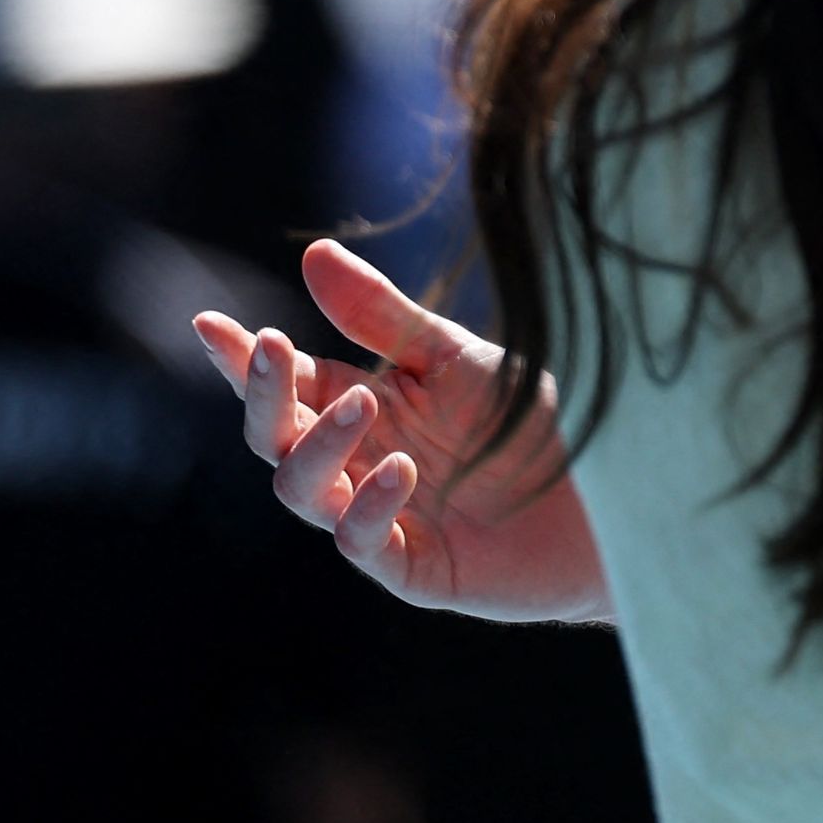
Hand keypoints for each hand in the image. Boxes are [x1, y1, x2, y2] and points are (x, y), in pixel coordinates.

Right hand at [193, 239, 612, 622]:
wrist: (610, 491)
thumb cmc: (530, 422)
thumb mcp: (454, 358)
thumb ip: (383, 317)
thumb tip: (312, 254)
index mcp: (361, 408)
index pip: (287, 384)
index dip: (244, 361)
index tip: (211, 324)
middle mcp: (356, 466)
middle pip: (273, 439)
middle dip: (264, 395)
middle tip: (273, 349)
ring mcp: (378, 521)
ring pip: (302, 493)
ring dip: (317, 447)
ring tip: (360, 402)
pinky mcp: (412, 569)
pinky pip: (363, 543)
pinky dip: (370, 505)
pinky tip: (398, 468)